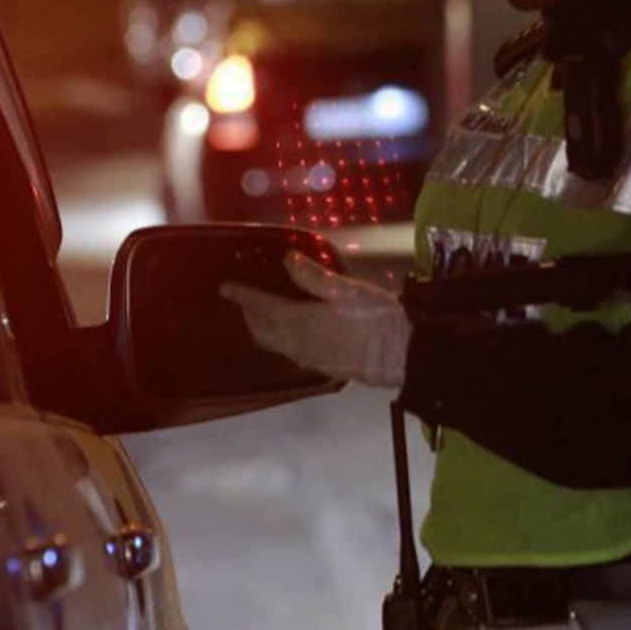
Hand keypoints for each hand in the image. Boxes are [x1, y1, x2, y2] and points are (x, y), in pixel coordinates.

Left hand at [220, 253, 410, 388]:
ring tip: (263, 317)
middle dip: (250, 316)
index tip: (226, 288)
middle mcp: (298, 344)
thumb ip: (313, 276)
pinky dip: (283, 342)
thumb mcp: (345, 289)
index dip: (242, 296)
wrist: (404, 355)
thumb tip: (287, 259)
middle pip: (263, 331)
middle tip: (244, 302)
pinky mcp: (326, 370)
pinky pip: (293, 355)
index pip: (261, 306)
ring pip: (277, 345)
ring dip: (264, 330)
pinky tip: (293, 336)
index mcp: (298, 322)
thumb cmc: (376, 317)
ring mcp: (311, 360)